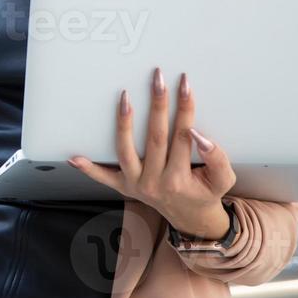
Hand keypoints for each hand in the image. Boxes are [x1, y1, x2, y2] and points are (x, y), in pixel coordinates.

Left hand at [68, 67, 236, 239]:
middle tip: (158, 78)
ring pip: (125, 151)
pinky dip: (89, 168)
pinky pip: (103, 178)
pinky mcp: (123, 187)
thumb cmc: (206, 194)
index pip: (183, 136)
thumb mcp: (223, 181)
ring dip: (124, 123)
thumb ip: (217, 158)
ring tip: (125, 97)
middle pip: (155, 137)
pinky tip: (74, 155)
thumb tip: (198, 134)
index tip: (185, 83)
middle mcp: (154, 182)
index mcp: (179, 179)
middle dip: (158, 104)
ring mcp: (135, 185)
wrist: (192, 219)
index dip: (185, 108)